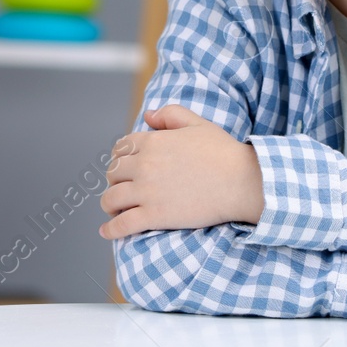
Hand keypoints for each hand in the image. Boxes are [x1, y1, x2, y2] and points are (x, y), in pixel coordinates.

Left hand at [97, 105, 263, 239]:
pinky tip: (106, 232)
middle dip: (113, 180)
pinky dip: (110, 229)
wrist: (240, 181)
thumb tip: (147, 115)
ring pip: (111, 198)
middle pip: (113, 172)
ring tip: (112, 209)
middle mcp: (144, 165)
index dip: (119, 157)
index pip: (121, 148)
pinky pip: (122, 223)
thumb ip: (170, 115)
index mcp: (152, 141)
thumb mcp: (197, 123)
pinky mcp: (154, 215)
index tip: (122, 166)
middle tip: (120, 187)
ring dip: (108, 204)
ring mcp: (147, 191)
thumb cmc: (223, 152)